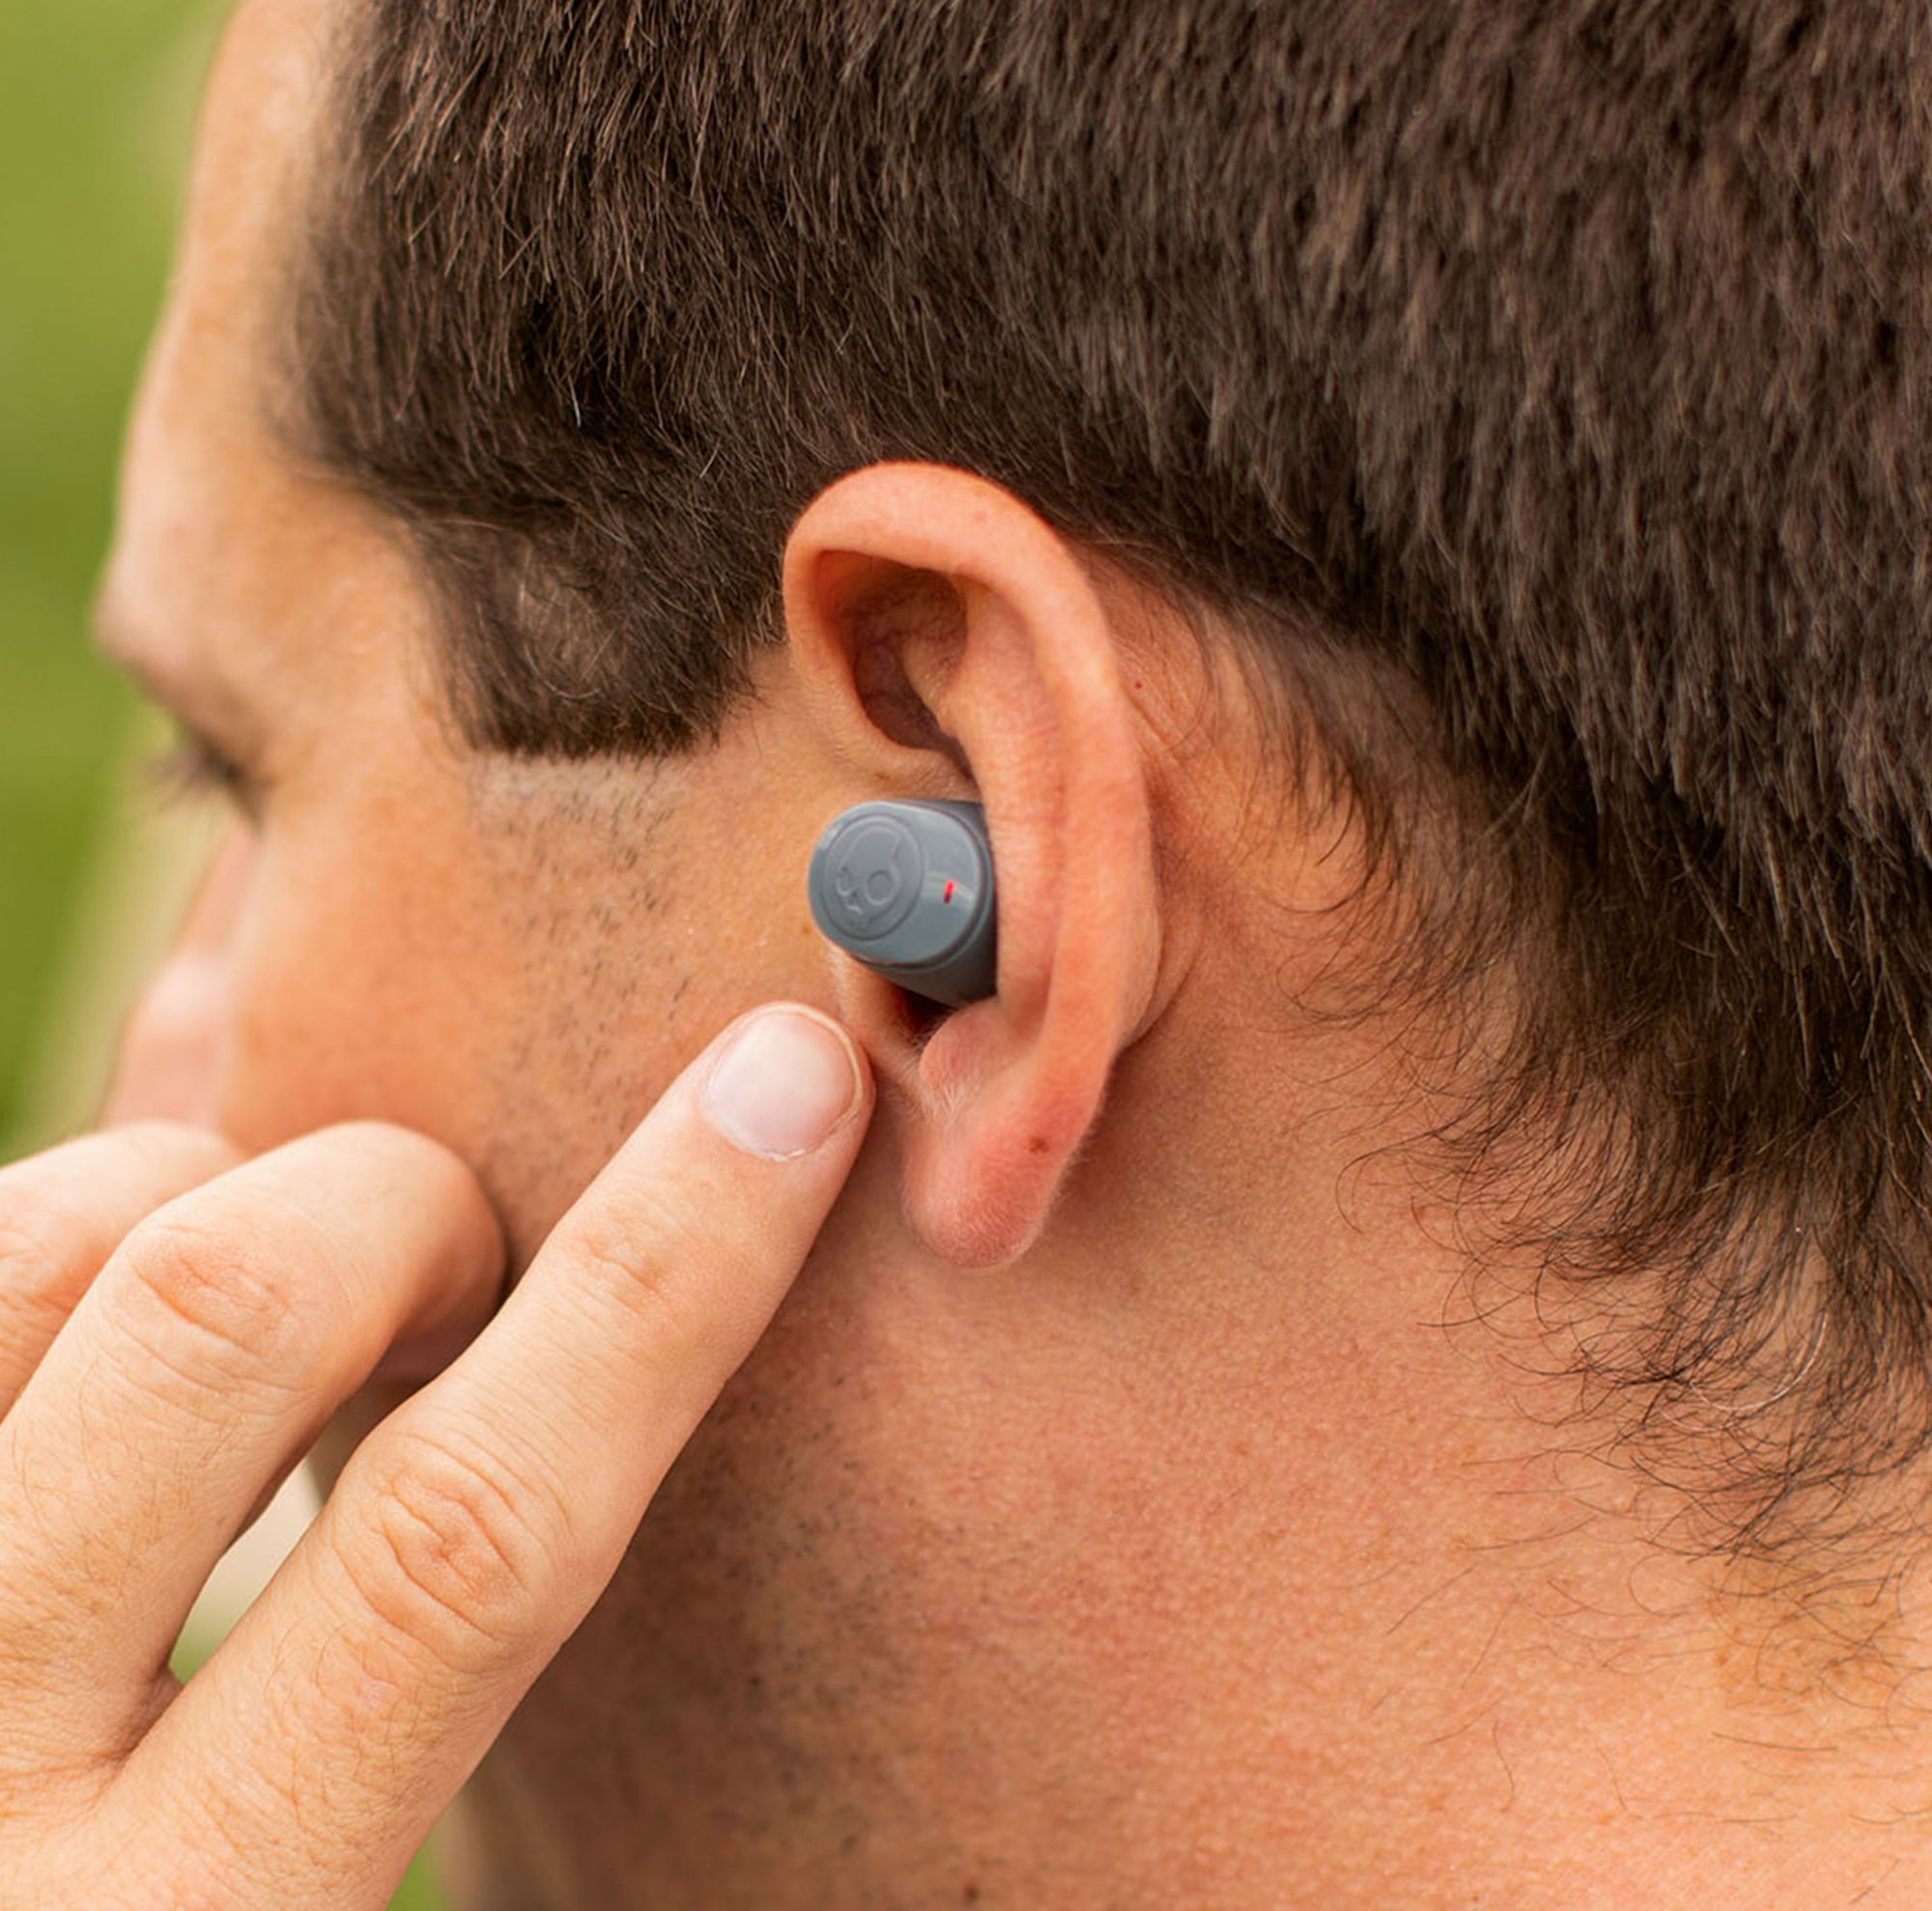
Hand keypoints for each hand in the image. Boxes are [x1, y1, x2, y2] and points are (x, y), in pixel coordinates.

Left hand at [0, 1003, 871, 1908]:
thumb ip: (416, 1689)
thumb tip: (544, 1387)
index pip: (473, 1537)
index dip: (664, 1283)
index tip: (789, 1094)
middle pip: (231, 1310)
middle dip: (414, 1205)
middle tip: (463, 1257)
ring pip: (45, 1238)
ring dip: (208, 1193)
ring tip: (264, 1293)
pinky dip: (65, 1242)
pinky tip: (100, 1349)